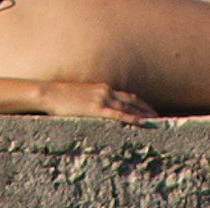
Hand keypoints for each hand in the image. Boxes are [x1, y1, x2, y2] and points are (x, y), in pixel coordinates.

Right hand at [39, 81, 155, 121]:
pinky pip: (118, 114)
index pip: (127, 96)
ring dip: (144, 114)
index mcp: (102, 88)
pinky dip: (132, 117)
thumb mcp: (80, 96)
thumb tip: (96, 110)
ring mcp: (102, 99)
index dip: (140, 103)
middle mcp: (106, 91)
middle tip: (159, 117)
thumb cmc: (61, 96)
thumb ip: (91, 101)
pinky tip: (141, 122)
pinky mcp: (96, 109)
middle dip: (147, 109)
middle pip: (132, 100)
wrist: (50, 93)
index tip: (150, 110)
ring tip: (155, 122)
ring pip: (129, 107)